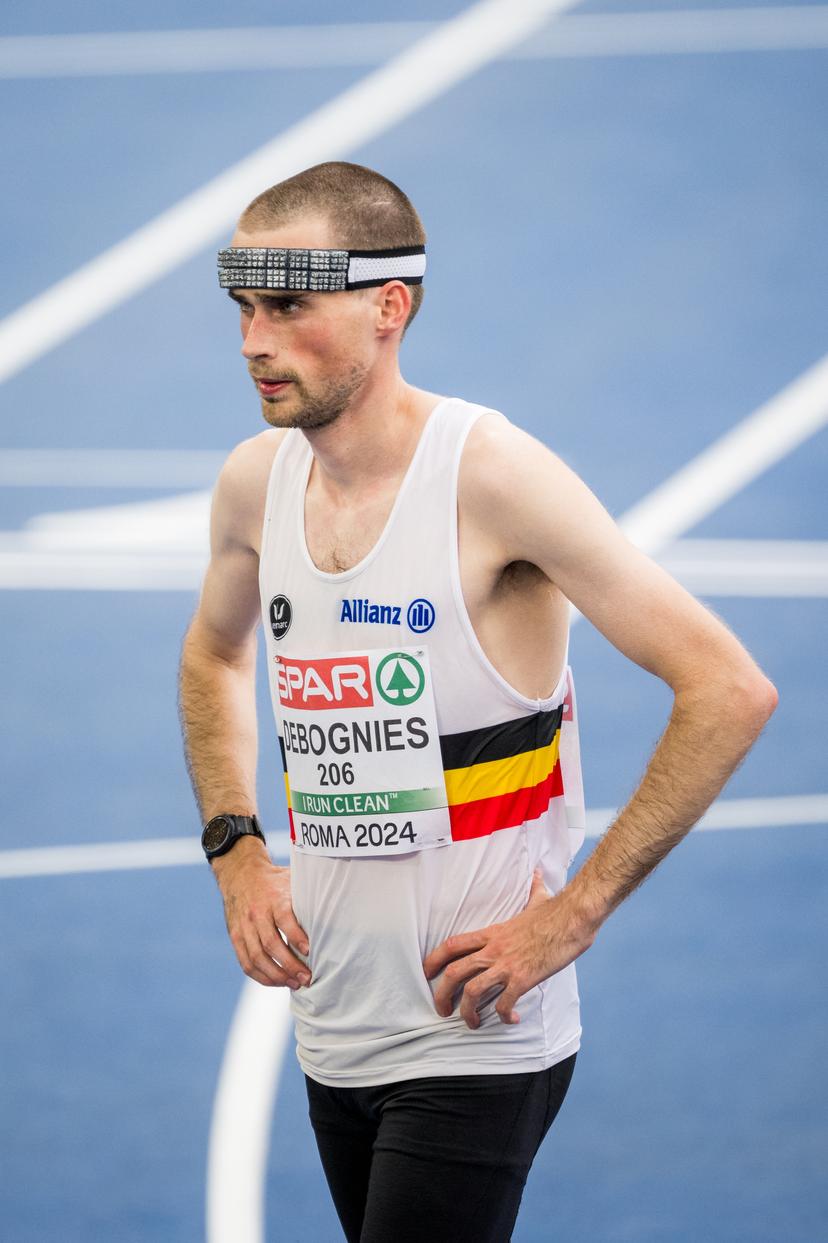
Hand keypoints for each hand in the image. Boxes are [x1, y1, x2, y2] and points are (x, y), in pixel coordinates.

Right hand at [212, 837, 310, 988]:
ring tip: (294, 984)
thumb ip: (308, 894)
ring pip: (257, 957)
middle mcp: (257, 913)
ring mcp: (243, 926)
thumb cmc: (274, 880)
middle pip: (271, 944)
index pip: (285, 919)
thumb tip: (338, 906)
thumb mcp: (292, 879)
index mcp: (274, 898)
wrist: (241, 873)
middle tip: (307, 978)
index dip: (297, 937)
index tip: (310, 952)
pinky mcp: (234, 936)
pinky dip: (260, 976)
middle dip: (289, 965)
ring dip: (276, 975)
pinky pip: (245, 962)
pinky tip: (276, 982)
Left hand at [422, 869, 595, 1028]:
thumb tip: (537, 874)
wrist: (574, 916)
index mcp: (492, 933)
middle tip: (442, 1010)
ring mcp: (507, 964)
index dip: (434, 959)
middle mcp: (494, 949)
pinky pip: (505, 1003)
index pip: (452, 944)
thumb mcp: (538, 898)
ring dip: (468, 1012)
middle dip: (442, 995)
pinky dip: (504, 1015)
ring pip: (473, 991)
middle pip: (454, 972)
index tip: (427, 973)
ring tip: (473, 1023)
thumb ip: (532, 890)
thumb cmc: (557, 910)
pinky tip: (511, 1018)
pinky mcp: (524, 978)